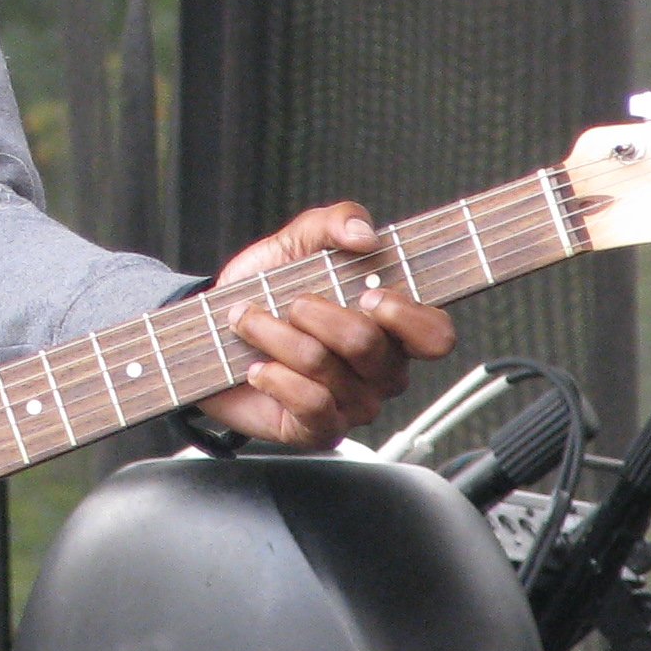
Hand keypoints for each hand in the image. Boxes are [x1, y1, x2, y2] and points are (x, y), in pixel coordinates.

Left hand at [195, 202, 456, 448]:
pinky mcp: (321, 429)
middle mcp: (382, 369)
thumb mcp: (298, 242)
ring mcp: (355, 403)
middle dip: (313, 313)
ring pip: (325, 367)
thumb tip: (364, 234)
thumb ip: (335, 221)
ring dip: (274, 335)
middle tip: (289, 303)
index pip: (437, 335)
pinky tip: (258, 367)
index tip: (368, 295)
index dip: (408, 316)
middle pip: (368, 344)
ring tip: (251, 323)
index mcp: (392, 326)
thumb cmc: (268, 289)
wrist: (213, 330)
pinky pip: (312, 405)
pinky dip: (275, 378)